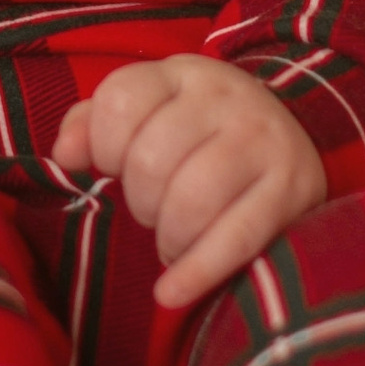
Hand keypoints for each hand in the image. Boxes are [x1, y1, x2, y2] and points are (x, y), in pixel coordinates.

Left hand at [53, 59, 325, 312]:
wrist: (298, 130)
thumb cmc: (201, 131)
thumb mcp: (151, 110)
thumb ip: (95, 123)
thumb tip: (65, 155)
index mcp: (183, 74)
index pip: (122, 100)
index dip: (104, 144)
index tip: (113, 167)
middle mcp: (227, 98)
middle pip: (151, 159)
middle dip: (139, 200)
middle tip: (153, 210)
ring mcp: (263, 141)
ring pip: (191, 199)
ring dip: (169, 235)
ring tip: (172, 241)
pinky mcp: (293, 188)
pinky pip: (237, 237)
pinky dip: (198, 271)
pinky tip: (170, 291)